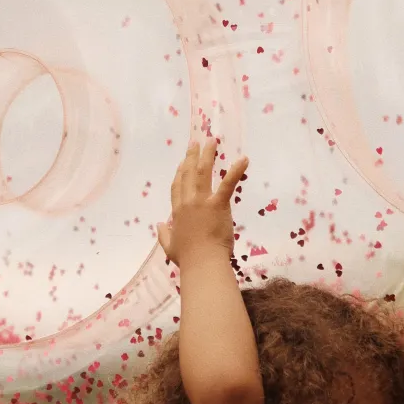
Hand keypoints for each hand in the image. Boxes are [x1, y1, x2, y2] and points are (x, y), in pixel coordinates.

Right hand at [156, 138, 248, 267]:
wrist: (202, 263)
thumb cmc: (188, 258)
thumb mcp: (170, 247)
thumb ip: (164, 234)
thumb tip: (159, 224)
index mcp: (177, 212)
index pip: (177, 187)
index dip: (179, 172)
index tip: (182, 162)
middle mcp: (187, 202)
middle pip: (187, 174)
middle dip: (191, 156)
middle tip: (195, 142)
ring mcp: (201, 202)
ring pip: (202, 172)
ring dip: (207, 155)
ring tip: (212, 141)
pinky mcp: (218, 205)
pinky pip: (227, 184)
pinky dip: (236, 171)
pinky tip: (244, 159)